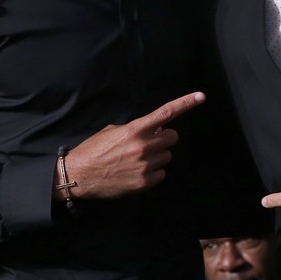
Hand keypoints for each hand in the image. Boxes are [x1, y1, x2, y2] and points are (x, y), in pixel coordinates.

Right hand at [62, 92, 204, 198]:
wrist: (79, 174)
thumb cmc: (95, 150)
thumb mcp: (113, 130)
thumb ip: (136, 128)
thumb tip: (154, 130)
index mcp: (136, 129)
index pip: (166, 113)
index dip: (185, 103)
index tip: (201, 96)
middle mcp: (144, 146)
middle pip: (172, 138)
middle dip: (163, 138)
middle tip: (150, 142)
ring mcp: (145, 165)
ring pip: (167, 156)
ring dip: (158, 156)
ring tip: (138, 159)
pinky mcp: (144, 183)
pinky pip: (162, 174)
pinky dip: (153, 173)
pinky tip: (137, 172)